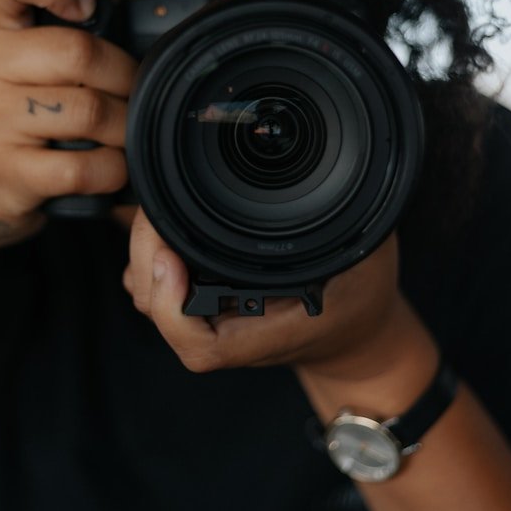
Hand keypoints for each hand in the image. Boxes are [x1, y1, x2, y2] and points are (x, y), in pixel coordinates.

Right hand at [0, 0, 136, 244]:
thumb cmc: (3, 108)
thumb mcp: (15, 54)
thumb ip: (58, 18)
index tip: (84, 5)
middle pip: (78, 52)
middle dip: (125, 73)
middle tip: (131, 88)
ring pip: (89, 111)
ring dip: (124, 124)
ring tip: (123, 128)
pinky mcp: (6, 172)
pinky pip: (81, 168)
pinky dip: (112, 169)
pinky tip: (110, 165)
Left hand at [124, 209, 423, 383]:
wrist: (357, 336)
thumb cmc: (360, 299)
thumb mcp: (365, 253)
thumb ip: (344, 220)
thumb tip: (324, 169)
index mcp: (265, 331)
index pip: (198, 342)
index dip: (169, 303)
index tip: (167, 255)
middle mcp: (228, 331)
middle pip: (160, 308)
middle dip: (145, 256)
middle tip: (153, 212)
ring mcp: (210, 321)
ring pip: (152, 298)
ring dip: (144, 257)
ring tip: (156, 215)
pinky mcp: (202, 305)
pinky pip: (158, 287)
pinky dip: (150, 259)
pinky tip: (161, 227)